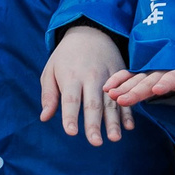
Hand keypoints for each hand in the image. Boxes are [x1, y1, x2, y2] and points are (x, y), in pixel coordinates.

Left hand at [41, 24, 130, 145]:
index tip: (71, 132)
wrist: (91, 32)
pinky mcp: (120, 75)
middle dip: (94, 123)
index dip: (70, 116)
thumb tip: (45, 117)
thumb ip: (49, 94)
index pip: (70, 99)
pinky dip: (128, 111)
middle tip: (95, 142)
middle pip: (93, 103)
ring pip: (111, 102)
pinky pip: (124, 95)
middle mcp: (91, 77)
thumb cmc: (66, 56)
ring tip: (114, 138)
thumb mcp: (51, 70)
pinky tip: (128, 126)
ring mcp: (108, 76)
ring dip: (113, 121)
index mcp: (71, 76)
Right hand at [104, 67, 174, 107]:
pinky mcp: (144, 74)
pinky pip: (130, 75)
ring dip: (124, 86)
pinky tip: (108, 88)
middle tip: (122, 99)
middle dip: (136, 89)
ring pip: (137, 78)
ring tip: (112, 95)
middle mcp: (164, 70)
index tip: (156, 90)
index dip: (165, 83)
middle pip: (150, 80)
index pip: (173, 78)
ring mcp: (153, 71)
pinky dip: (119, 80)